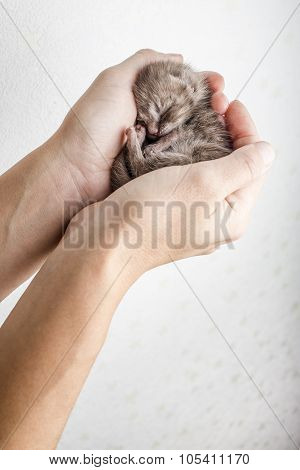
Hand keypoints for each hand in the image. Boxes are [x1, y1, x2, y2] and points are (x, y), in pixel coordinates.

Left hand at [55, 49, 228, 202]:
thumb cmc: (90, 126)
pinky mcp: (161, 171)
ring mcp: (160, 149)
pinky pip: (186, 161)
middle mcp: (157, 123)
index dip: (204, 84)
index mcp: (147, 99)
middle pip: (195, 111)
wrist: (76, 174)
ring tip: (225, 124)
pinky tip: (215, 150)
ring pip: (195, 136)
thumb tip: (178, 58)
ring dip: (213, 129)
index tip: (218, 85)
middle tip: (225, 107)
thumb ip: (145, 63)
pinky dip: (201, 155)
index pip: (184, 88)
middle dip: (215, 105)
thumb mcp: (114, 80)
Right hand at [69, 101, 273, 271]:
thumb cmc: (152, 214)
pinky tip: (176, 142)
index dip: (247, 130)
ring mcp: (193, 217)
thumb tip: (268, 151)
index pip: (255, 165)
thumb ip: (242, 166)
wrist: (103, 243)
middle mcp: (216, 219)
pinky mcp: (171, 213)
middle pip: (235, 168)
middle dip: (228, 134)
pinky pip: (188, 179)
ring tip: (195, 119)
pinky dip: (186, 157)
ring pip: (210, 172)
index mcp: (233, 216)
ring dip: (206, 143)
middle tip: (212, 106)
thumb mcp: (204, 183)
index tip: (230, 104)